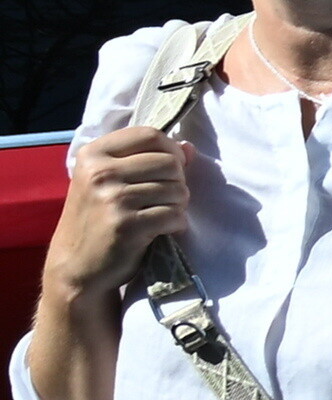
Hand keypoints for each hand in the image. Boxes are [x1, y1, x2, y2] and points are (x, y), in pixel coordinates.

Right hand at [47, 125, 189, 293]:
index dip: (170, 150)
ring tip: (159, 214)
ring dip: (178, 205)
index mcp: (93, 154)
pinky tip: (161, 229)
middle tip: (163, 198)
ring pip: (178, 190)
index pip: (150, 135)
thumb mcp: (107, 182)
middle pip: (170, 162)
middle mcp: (101, 172)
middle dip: (177, 181)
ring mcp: (114, 199)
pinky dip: (176, 224)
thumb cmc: (96, 219)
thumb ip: (144, 159)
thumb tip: (188, 147)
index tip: (169, 167)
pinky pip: (175, 215)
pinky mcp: (128, 225)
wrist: (76, 265)